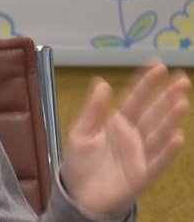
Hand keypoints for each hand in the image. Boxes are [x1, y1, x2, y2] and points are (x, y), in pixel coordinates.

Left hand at [61, 63, 190, 218]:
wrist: (78, 195)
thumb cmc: (79, 163)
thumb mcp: (80, 132)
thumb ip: (93, 110)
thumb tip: (102, 82)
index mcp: (117, 124)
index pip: (135, 99)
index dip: (146, 83)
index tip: (158, 64)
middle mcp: (133, 137)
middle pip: (153, 113)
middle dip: (166, 96)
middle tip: (182, 79)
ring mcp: (139, 155)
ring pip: (158, 134)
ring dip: (170, 119)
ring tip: (181, 101)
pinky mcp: (141, 175)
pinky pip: (157, 162)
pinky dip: (167, 151)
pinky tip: (178, 137)